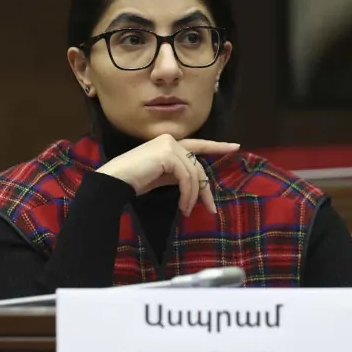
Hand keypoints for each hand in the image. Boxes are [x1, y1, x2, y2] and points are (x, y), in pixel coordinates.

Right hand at [96, 134, 239, 215]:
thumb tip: (196, 185)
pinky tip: (183, 206)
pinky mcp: (167, 154)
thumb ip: (178, 174)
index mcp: (169, 143)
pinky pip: (187, 177)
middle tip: (211, 208)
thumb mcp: (161, 177)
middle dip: (205, 188)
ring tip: (188, 211)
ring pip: (194, 173)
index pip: (198, 145)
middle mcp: (171, 140)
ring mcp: (169, 145)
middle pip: (198, 165)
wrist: (115, 181)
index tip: (235, 147)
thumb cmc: (134, 180)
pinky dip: (188, 194)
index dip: (217, 146)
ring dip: (193, 196)